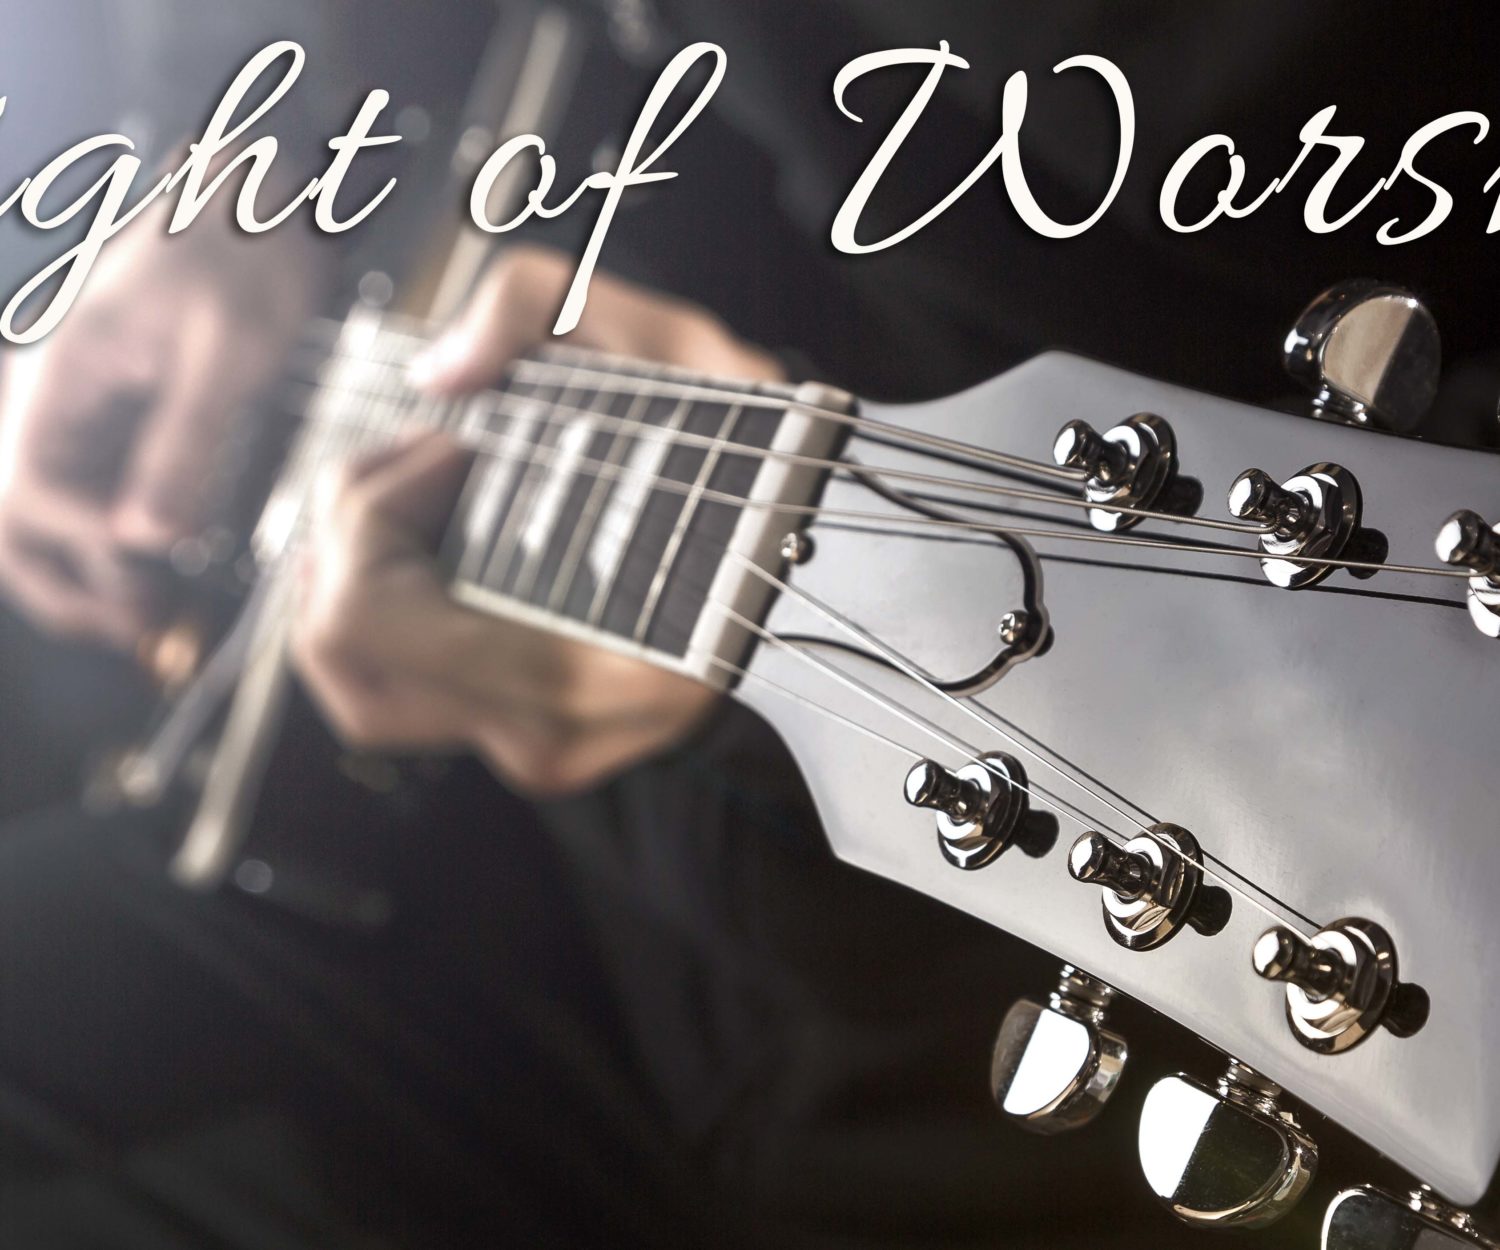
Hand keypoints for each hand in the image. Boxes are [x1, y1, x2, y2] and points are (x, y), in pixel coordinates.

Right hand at [0, 203, 322, 646]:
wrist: (272, 195)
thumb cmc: (253, 253)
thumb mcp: (232, 351)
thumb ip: (186, 442)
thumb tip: (145, 538)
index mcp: (66, 374)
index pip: (34, 491)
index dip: (83, 548)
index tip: (147, 578)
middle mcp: (61, 396)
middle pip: (21, 515)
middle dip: (66, 583)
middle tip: (135, 633)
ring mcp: (89, 409)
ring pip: (53, 513)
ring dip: (86, 573)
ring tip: (146, 621)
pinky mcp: (127, 417)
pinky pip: (98, 491)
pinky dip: (116, 542)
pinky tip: (157, 575)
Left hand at [292, 246, 784, 793]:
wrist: (819, 559)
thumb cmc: (754, 459)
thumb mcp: (671, 341)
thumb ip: (533, 303)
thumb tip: (440, 375)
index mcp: (583, 662)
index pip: (366, 615)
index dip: (371, 506)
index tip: (450, 442)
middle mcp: (552, 731)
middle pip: (334, 652)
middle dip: (344, 533)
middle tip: (417, 462)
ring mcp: (541, 751)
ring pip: (352, 688)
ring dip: (352, 579)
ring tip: (419, 501)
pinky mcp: (534, 748)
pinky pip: (402, 695)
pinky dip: (388, 614)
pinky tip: (439, 548)